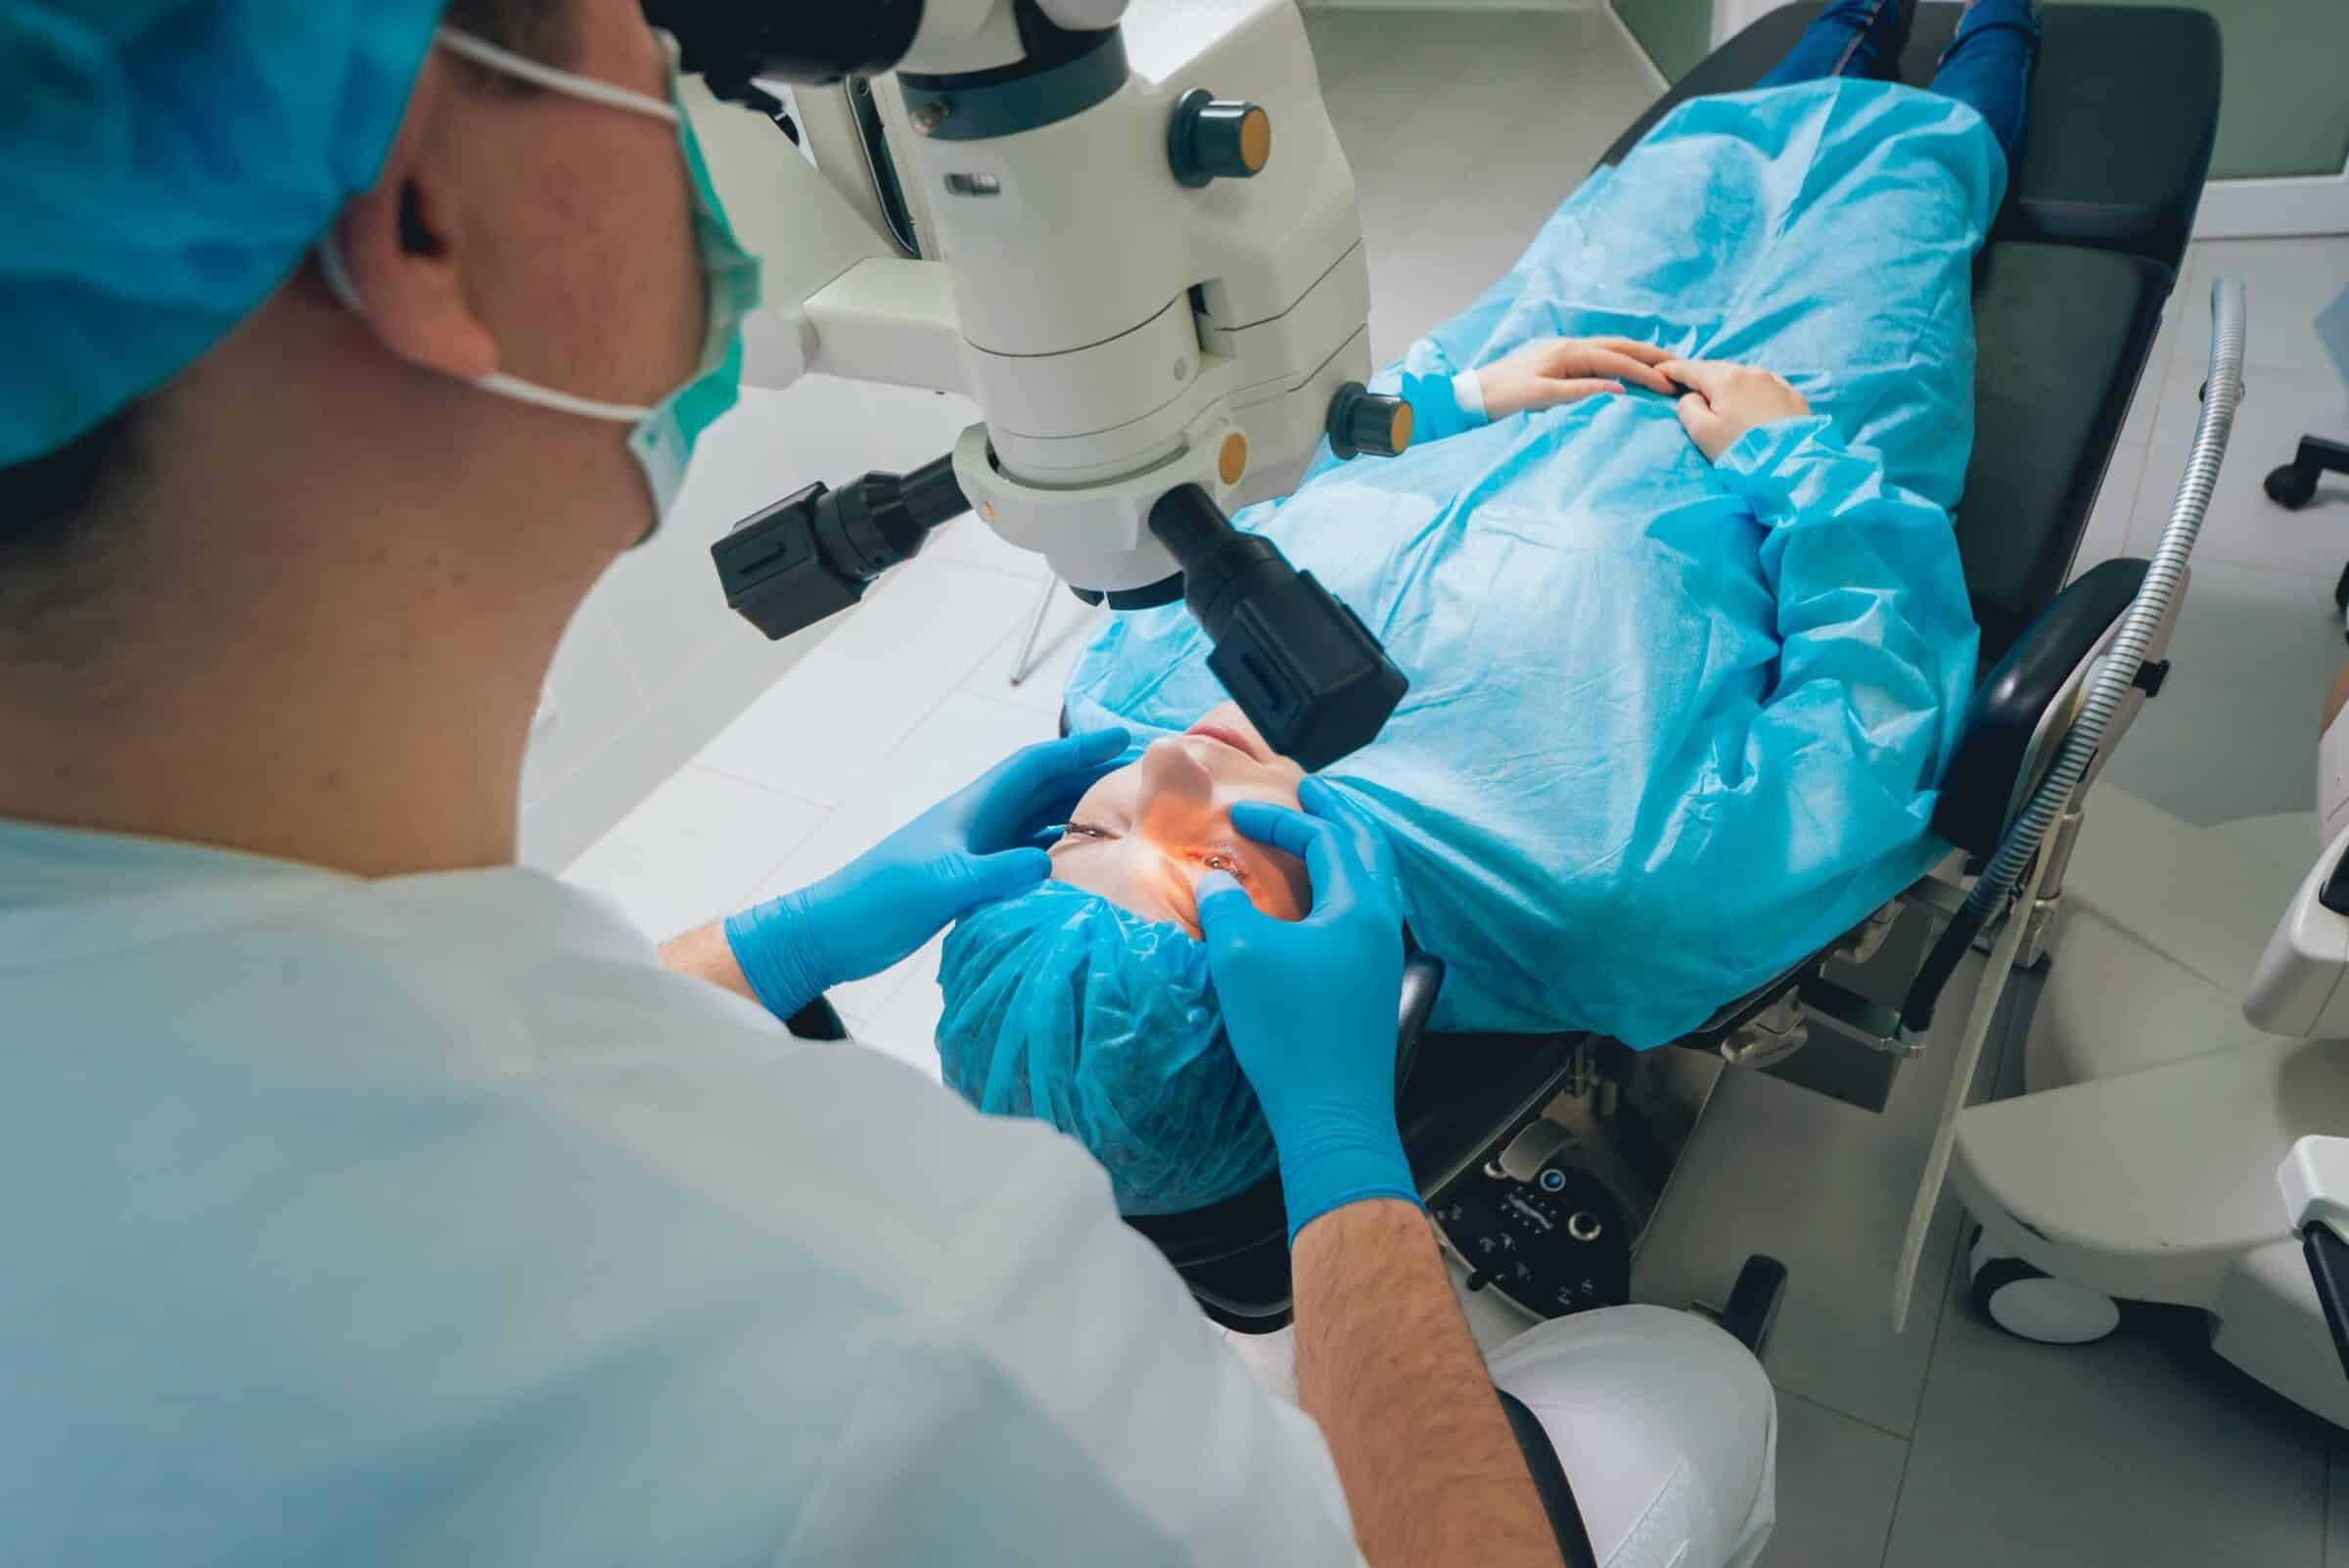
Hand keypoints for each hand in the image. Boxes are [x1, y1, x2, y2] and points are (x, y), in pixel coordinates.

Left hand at [724, 727, 1128, 1017]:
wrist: (834, 932)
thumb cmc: (878, 900)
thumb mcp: (941, 885)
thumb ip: (994, 874)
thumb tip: (1048, 865)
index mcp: (972, 810)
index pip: (1034, 766)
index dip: (1078, 748)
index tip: (1121, 736)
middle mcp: (979, 822)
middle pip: (1044, 788)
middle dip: (1090, 775)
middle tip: (1140, 776)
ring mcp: (975, 850)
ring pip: (1038, 821)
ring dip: (1078, 814)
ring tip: (1124, 818)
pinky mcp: (972, 879)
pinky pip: (1026, 856)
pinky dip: (1057, 855)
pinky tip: (1082, 867)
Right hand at [1196, 777, 1414, 1240]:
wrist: (1332, 1112)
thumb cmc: (1289, 1029)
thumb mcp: (1241, 956)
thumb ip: (1225, 905)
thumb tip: (1214, 881)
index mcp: (1359, 905)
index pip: (1325, 838)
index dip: (1281, 819)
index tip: (1238, 814)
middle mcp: (1382, 923)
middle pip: (1369, 847)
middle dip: (1337, 814)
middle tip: (1311, 791)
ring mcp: (1383, 957)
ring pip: (1374, 881)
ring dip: (1347, 849)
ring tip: (1319, 835)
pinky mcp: (1373, 987)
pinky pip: (1366, 912)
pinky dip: (1344, 886)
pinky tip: (1319, 903)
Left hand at [1476, 336, 1675, 418]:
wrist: (1474, 392)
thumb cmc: (1504, 396)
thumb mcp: (1540, 396)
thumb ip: (1579, 390)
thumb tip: (1617, 388)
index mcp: (1567, 353)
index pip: (1616, 360)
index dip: (1644, 372)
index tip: (1668, 384)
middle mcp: (1568, 346)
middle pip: (1618, 346)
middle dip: (1649, 355)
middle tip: (1677, 364)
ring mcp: (1563, 350)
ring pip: (1609, 348)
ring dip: (1636, 354)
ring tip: (1660, 363)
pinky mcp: (1558, 359)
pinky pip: (1597, 356)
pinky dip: (1618, 359)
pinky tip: (1627, 365)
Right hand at [1661, 357, 1811, 460]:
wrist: (1793, 464)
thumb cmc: (1742, 450)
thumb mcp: (1702, 433)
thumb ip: (1688, 408)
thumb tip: (1693, 396)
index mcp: (1727, 379)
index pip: (1692, 368)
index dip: (1673, 369)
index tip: (1659, 369)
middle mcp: (1752, 372)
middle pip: (1718, 369)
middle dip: (1701, 374)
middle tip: (1686, 382)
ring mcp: (1776, 382)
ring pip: (1743, 376)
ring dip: (1727, 382)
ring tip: (1718, 393)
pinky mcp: (1794, 396)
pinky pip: (1764, 385)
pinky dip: (1749, 389)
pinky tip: (1749, 398)